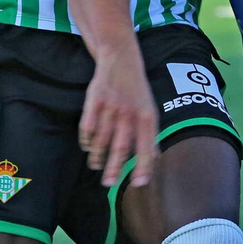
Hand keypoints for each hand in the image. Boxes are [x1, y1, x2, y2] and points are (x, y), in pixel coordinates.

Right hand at [79, 52, 159, 187]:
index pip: (146, 147)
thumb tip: (156, 160)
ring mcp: (111, 107)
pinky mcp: (94, 100)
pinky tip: (88, 146)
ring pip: (101, 140)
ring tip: (96, 165)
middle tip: (108, 183)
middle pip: (120, 147)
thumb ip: (151, 135)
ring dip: (97, 157)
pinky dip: (86, 140)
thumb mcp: (150, 110)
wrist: (121, 60)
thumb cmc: (137, 92)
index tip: (138, 184)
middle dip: (114, 169)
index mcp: (147, 117)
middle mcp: (130, 113)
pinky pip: (87, 127)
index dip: (143, 167)